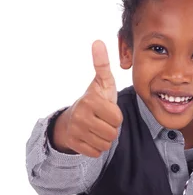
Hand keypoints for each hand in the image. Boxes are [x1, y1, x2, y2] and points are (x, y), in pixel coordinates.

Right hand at [54, 40, 122, 156]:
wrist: (72, 118)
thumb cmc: (95, 100)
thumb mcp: (101, 83)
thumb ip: (102, 64)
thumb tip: (98, 41)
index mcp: (91, 101)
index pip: (117, 119)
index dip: (116, 117)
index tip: (107, 111)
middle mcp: (81, 116)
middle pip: (112, 134)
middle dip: (111, 129)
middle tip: (102, 120)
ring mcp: (76, 131)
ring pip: (105, 145)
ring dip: (104, 139)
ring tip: (97, 128)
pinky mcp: (73, 144)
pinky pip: (95, 153)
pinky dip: (96, 147)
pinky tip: (90, 137)